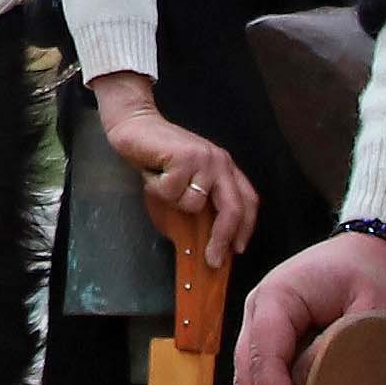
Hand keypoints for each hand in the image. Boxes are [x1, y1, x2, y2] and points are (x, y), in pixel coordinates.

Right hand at [94, 76, 256, 267]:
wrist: (137, 124)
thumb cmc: (160, 156)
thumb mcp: (188, 178)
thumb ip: (201, 199)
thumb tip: (206, 239)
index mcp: (226, 168)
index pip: (248, 201)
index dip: (245, 229)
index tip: (236, 251)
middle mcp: (221, 162)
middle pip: (233, 209)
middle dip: (222, 238)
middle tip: (212, 260)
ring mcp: (204, 159)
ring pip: (194, 205)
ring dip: (172, 201)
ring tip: (162, 183)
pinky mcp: (185, 157)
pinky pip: (172, 193)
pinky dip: (157, 188)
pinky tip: (154, 172)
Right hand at [230, 226, 385, 384]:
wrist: (374, 251)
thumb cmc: (377, 273)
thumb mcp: (376, 305)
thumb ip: (348, 344)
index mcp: (278, 298)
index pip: (265, 356)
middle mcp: (260, 315)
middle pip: (248, 376)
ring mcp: (265, 331)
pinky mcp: (279, 345)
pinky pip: (269, 383)